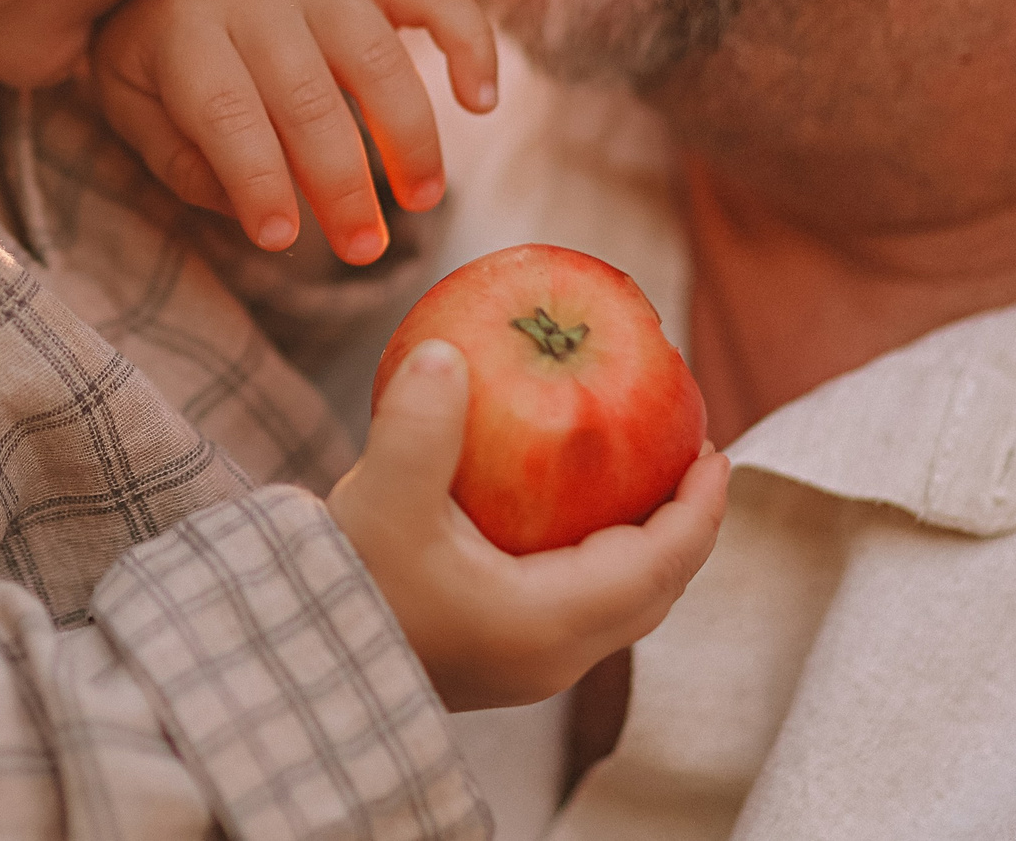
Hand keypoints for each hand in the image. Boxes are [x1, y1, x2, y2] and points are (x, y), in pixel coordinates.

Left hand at [90, 0, 497, 263]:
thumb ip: (179, 160)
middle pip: (308, 96)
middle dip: (340, 184)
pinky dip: (469, 43)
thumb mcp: (131, 101)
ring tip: (421, 201)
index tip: (280, 240)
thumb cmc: (162, 48)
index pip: (226, 111)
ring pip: (377, 57)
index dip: (257, 180)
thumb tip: (252, 211)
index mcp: (185, 26)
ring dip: (409, 137)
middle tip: (362, 250)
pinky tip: (479, 102)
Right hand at [327, 340, 729, 711]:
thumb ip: (418, 423)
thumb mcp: (381, 498)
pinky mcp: (501, 654)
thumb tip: (447, 352)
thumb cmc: (349, 590)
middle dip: (683, 525)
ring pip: (619, 601)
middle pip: (654, 589)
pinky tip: (565, 510)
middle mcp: (554, 654)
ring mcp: (528, 661)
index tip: (716, 450)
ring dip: (644, 543)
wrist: (300, 662)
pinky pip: (580, 601)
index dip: (700, 508)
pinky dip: (599, 555)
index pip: (661, 564)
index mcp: (551, 621)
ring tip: (639, 478)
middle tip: (688, 456)